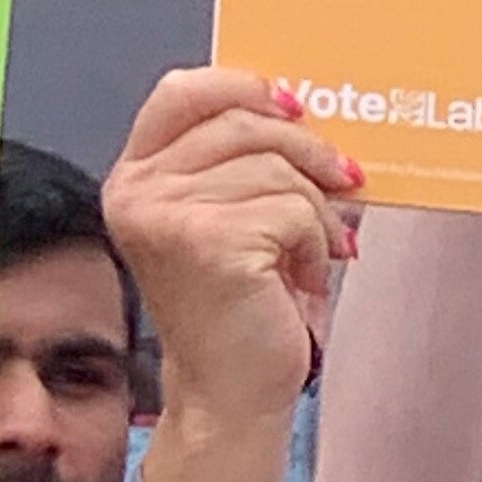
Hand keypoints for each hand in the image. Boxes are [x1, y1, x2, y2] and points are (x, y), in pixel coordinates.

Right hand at [103, 68, 359, 443]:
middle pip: (244, 122)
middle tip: (345, 182)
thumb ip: (244, 164)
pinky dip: (316, 244)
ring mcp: (168, 215)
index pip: (183, 91)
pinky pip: (294, 210)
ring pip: (277, 168)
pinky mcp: (210, 242)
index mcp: (136, 177)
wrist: (229, 394)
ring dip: (316, 211)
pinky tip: (304, 280)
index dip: (245, 86)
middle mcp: (138, 192)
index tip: (295, 108)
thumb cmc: (237, 310)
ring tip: (314, 253)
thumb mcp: (229, 219)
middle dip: (308, 150)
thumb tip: (310, 114)